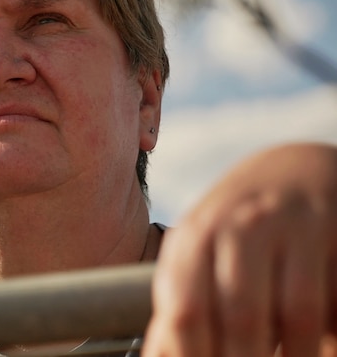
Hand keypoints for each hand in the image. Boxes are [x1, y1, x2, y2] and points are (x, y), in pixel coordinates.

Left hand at [142, 142, 336, 356]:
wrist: (295, 167)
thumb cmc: (240, 228)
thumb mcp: (200, 256)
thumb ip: (183, 307)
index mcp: (190, 242)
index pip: (185, 313)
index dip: (193, 356)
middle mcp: (231, 228)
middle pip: (237, 317)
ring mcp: (279, 223)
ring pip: (291, 312)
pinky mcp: (322, 223)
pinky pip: (324, 295)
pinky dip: (322, 335)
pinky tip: (317, 350)